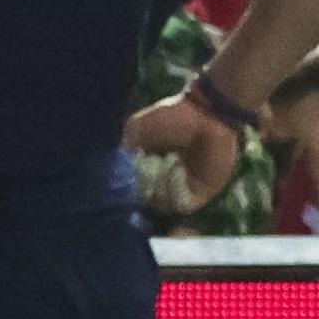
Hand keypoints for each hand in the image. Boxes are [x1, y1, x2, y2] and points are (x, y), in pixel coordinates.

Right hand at [120, 90, 242, 214]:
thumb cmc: (174, 117)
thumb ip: (122, 152)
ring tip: (167, 160)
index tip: (128, 167)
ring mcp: (182, 190)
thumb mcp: (137, 128)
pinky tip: (178, 167)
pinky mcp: (201, 194)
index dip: (126, 182)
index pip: (130, 189)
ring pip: (159, 205)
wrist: (209, 113)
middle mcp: (163, 182)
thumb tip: (110, 173)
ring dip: (159, 184)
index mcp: (147, 168)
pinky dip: (174, 188)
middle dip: (141, 184)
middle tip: (149, 162)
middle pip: (143, 200)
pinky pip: (180, 205)